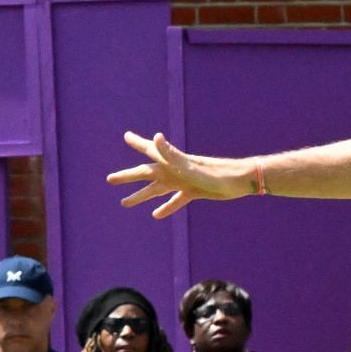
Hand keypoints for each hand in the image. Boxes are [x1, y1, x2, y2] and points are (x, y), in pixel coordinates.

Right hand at [107, 131, 250, 219]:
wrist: (241, 181)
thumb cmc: (217, 173)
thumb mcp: (191, 166)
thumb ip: (172, 155)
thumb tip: (156, 137)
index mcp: (172, 162)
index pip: (150, 150)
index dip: (138, 143)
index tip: (126, 136)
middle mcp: (175, 170)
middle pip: (146, 174)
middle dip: (128, 176)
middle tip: (109, 179)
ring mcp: (184, 181)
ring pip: (157, 189)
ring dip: (141, 196)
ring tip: (124, 203)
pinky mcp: (194, 192)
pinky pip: (176, 200)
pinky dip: (166, 207)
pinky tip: (156, 215)